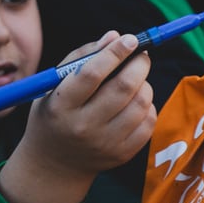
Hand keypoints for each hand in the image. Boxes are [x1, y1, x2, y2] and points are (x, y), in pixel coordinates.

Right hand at [0, 31, 156, 202]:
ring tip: (134, 81)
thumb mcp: (54, 86)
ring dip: (144, 84)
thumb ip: (82, 57)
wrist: (54, 165)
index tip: (131, 39)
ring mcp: (104, 143)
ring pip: (142, 102)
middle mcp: (82, 126)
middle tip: (141, 55)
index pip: (92, 74)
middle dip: (139, 64)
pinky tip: (134, 103)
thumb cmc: (55, 114)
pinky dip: (148, 105)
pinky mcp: (122, 154)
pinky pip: (149, 120)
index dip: (115, 52)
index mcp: (60, 106)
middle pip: (124, 87)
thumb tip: (115, 36)